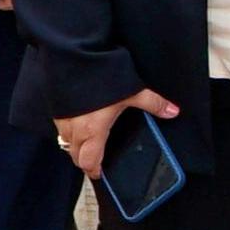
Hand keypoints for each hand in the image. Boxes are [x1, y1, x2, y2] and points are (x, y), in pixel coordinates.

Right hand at [51, 86, 180, 179]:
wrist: (75, 56)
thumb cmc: (100, 77)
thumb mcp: (132, 91)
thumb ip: (153, 103)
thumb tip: (172, 111)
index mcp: (92, 130)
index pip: (89, 161)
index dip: (94, 170)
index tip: (100, 173)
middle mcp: (74, 128)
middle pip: (74, 155)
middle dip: (84, 160)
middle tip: (96, 159)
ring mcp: (62, 118)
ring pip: (66, 141)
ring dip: (76, 145)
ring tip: (89, 141)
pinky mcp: (56, 106)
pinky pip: (61, 126)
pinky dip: (69, 129)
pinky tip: (79, 120)